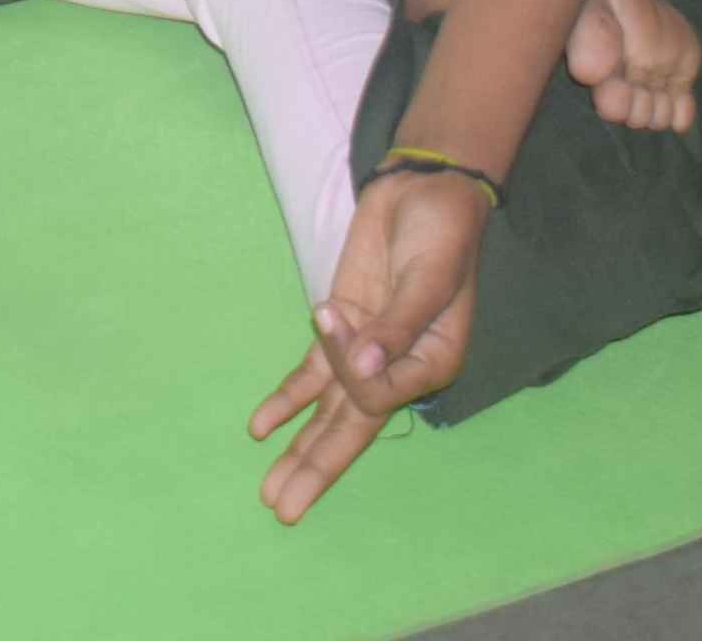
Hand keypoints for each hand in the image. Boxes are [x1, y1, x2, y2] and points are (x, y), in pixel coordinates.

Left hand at [248, 162, 490, 521]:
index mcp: (431, 365)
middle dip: (316, 468)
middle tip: (282, 509)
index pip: (378, 396)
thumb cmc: (440, 233)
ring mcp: (364, 352)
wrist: (423, 192)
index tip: (336, 315)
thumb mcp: (428, 276)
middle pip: (352, 429)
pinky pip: (311, 376)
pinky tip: (261, 428)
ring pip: (330, 414)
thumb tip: (361, 369)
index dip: (349, 368)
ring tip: (270, 491)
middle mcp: (397, 370)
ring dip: (299, 450)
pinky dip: (287, 400)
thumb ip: (395, 326)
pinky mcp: (341, 328)